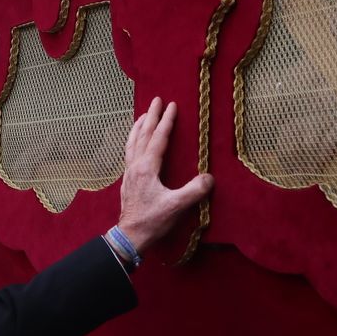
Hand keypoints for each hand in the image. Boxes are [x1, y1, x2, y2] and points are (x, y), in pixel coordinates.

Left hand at [116, 98, 213, 253]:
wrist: (130, 236)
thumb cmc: (152, 221)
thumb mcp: (176, 207)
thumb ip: (194, 191)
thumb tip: (209, 177)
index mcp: (147, 168)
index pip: (158, 138)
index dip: (166, 121)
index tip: (172, 105)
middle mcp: (135, 166)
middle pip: (143, 135)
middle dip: (151, 116)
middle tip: (156, 99)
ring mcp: (129, 173)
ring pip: (132, 142)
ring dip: (139, 126)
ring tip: (143, 115)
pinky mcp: (127, 181)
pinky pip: (129, 152)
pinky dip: (132, 141)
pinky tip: (134, 143)